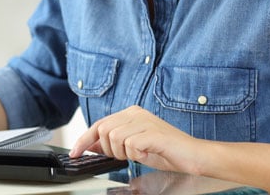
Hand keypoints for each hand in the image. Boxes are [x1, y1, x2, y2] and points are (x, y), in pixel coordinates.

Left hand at [70, 105, 204, 174]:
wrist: (194, 156)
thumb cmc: (166, 152)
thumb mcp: (133, 148)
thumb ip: (112, 144)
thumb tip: (90, 145)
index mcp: (131, 113)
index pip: (99, 124)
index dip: (84, 140)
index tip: (75, 153)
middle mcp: (136, 112)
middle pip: (103, 130)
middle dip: (108, 149)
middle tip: (125, 156)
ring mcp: (144, 120)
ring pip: (114, 138)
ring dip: (123, 153)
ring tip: (140, 154)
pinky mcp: (152, 132)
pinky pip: (130, 145)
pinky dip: (136, 155)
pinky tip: (148, 154)